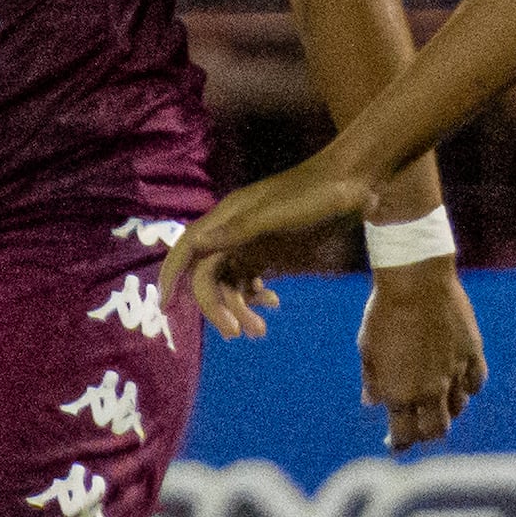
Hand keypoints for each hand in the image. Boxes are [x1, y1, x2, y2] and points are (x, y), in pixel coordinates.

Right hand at [166, 153, 370, 335]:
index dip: (172, 276)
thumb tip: (195, 244)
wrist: (350, 182)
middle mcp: (233, 230)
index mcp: (227, 216)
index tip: (165, 308)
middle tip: (235, 333)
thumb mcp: (275, 214)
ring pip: (232, 281)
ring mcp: (252, 241)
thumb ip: (237, 231)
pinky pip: (251, 278)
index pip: (188, 248)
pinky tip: (273, 303)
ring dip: (240, 307)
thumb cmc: (313, 194)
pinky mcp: (271, 249)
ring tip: (260, 331)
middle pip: (210, 274)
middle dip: (217, 306)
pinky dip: (256, 296)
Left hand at [358, 260, 486, 449]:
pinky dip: (467, 388)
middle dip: (425, 435)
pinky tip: (459, 382)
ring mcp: (455, 374)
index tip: (394, 444)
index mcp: (400, 394)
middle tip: (418, 429)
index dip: (399, 445)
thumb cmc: (384, 313)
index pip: (403, 436)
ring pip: (457, 409)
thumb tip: (372, 401)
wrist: (416, 281)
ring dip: (446, 410)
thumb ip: (373, 380)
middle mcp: (430, 391)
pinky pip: (475, 384)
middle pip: (435, 431)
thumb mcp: (368, 349)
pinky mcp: (472, 354)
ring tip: (436, 402)